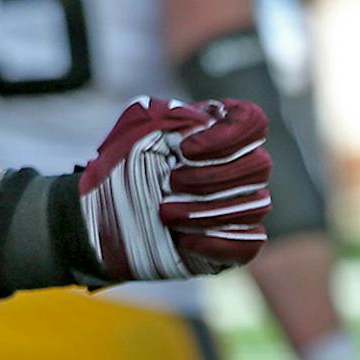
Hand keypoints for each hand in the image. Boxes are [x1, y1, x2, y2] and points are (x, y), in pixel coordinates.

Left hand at [78, 98, 270, 280]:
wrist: (101, 215)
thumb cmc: (121, 168)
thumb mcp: (137, 132)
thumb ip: (171, 116)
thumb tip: (203, 121)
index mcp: (217, 132)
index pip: (253, 122)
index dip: (227, 136)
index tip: (185, 149)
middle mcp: (237, 167)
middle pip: (258, 166)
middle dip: (211, 176)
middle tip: (169, 182)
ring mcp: (240, 205)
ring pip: (254, 205)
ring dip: (207, 211)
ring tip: (164, 213)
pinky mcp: (236, 242)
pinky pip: (249, 243)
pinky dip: (218, 242)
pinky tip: (184, 240)